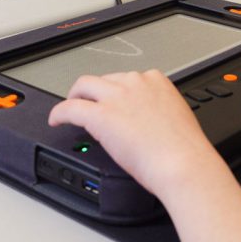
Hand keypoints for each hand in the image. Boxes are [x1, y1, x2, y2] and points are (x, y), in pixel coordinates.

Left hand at [48, 70, 221, 197]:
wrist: (182, 162)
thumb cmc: (184, 150)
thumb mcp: (176, 118)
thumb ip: (160, 113)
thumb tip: (150, 123)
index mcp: (156, 82)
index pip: (130, 79)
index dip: (118, 91)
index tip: (116, 101)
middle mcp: (135, 83)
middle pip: (105, 79)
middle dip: (96, 90)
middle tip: (89, 102)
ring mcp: (116, 97)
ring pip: (84, 85)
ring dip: (75, 95)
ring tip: (71, 106)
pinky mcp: (100, 115)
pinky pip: (70, 108)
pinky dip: (59, 113)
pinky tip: (56, 120)